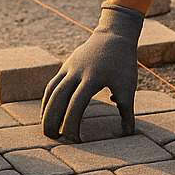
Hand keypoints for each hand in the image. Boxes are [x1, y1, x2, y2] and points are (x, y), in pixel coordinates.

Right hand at [42, 4, 142, 140]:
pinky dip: (47, 101)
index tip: (76, 139)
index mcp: (92, 78)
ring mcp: (68, 69)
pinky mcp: (66, 66)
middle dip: (52, 120)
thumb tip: (126, 133)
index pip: (76, 105)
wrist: (115, 35)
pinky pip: (52, 85)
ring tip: (48, 131)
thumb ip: (127, 111)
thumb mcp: (128, 86)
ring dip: (46, 112)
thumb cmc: (124, 63)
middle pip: (57, 99)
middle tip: (54, 139)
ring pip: (51, 92)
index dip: (72, 124)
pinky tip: (47, 114)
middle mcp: (76, 73)